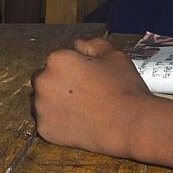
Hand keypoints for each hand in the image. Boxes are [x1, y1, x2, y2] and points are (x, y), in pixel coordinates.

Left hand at [32, 38, 152, 158]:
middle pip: (45, 80)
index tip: (87, 79)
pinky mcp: (44, 129)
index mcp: (57, 60)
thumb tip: (79, 43)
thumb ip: (93, 44)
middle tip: (84, 95)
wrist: (131, 125)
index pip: (57, 61)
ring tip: (82, 110)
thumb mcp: (114, 57)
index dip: (73, 70)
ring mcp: (41, 107)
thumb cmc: (124, 90)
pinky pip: (47, 124)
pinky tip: (78, 124)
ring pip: (43, 102)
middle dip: (59, 85)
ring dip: (56, 104)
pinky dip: (58, 125)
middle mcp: (43, 81)